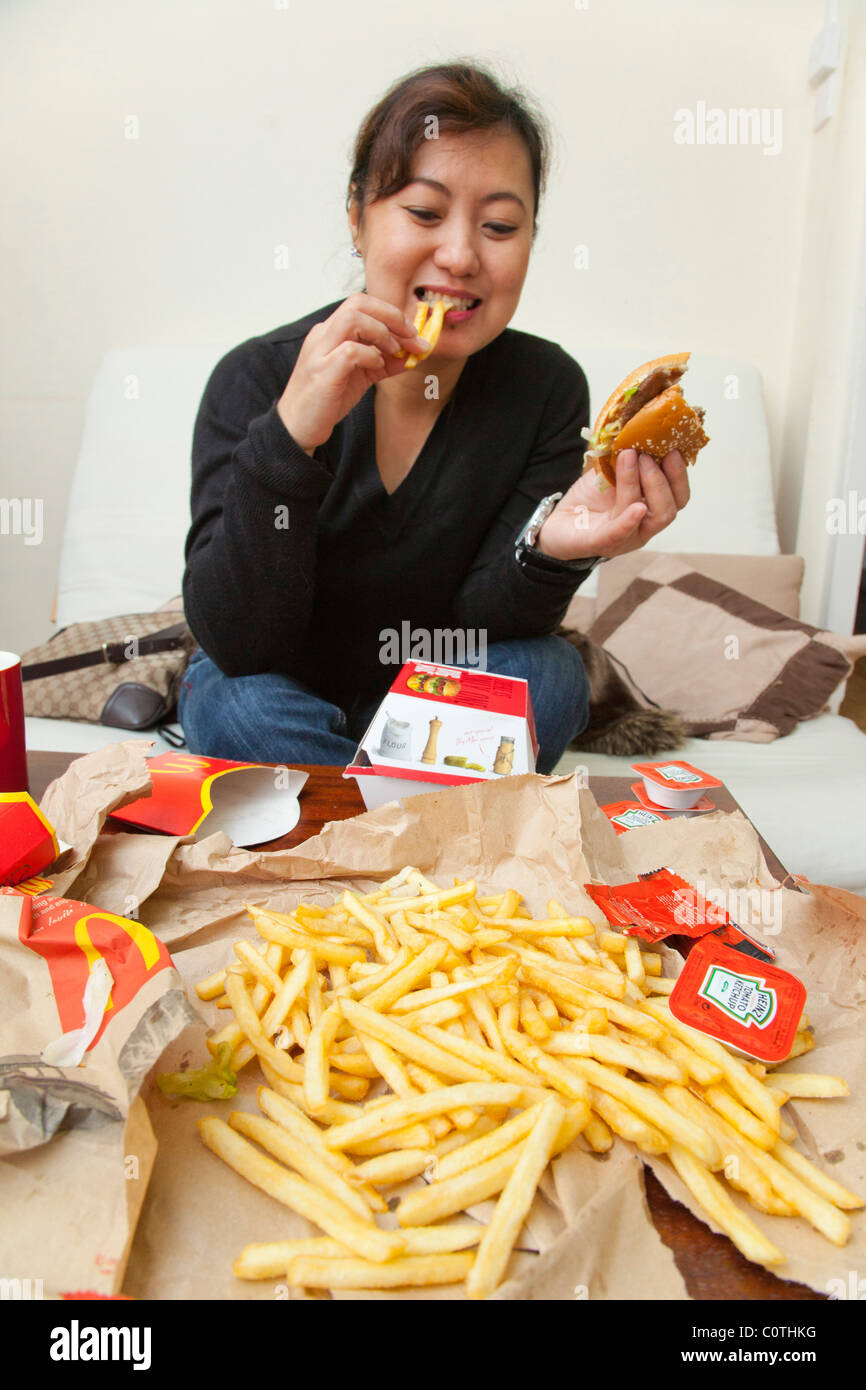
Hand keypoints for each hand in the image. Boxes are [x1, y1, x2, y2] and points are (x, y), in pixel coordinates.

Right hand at [276, 294, 429, 453]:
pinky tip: (377, 367)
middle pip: (358, 302)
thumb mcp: (362, 376)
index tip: (414, 333)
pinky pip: (351, 351)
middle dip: (392, 316)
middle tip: (413, 337)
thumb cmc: (327, 400)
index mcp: (331, 332)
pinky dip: (371, 355)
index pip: (362, 305)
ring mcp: (321, 351)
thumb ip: (384, 362)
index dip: (392, 314)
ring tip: (394, 352)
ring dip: (382, 332)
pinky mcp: (323, 370)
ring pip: (353, 318)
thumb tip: (413, 354)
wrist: (298, 427)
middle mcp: (323, 335)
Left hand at [535, 449, 690, 560]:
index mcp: (651, 508)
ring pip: (649, 516)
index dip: (679, 472)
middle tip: (648, 453)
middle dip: (664, 477)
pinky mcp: (601, 542)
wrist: (558, 522)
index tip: (673, 447)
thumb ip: (626, 456)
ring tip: (632, 458)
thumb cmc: (589, 498)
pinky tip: (637, 507)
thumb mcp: (610, 471)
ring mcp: (626, 537)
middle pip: (670, 507)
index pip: (678, 495)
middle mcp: (644, 525)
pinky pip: (620, 533)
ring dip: (646, 485)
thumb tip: (637, 425)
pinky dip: (630, 520)